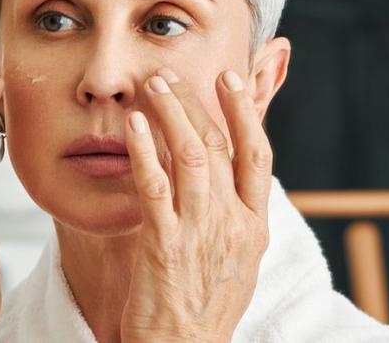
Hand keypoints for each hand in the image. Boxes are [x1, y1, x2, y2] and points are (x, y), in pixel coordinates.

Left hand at [120, 68, 273, 342]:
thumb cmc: (201, 313)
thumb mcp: (235, 263)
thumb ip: (231, 220)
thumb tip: (221, 183)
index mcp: (254, 227)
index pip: (257, 155)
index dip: (244, 112)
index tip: (229, 79)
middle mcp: (233, 224)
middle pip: (219, 145)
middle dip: (195, 102)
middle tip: (170, 74)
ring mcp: (200, 232)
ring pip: (190, 155)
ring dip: (170, 113)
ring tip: (151, 85)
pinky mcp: (165, 245)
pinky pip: (154, 185)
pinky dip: (143, 150)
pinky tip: (131, 125)